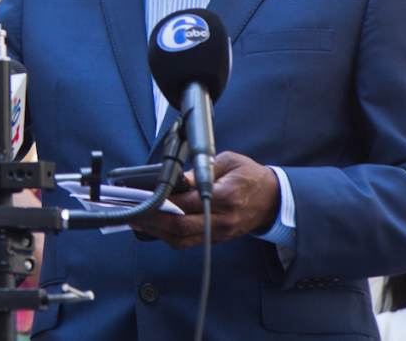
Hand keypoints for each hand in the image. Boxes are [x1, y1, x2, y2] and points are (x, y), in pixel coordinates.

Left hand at [129, 151, 279, 248]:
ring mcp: (219, 232)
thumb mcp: (229, 162)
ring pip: (181, 239)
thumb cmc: (250, 177)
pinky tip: (153, 226)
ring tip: (136, 219)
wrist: (272, 200)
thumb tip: (180, 179)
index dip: (164, 201)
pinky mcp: (215, 239)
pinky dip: (167, 236)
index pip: (188, 202)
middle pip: (181, 226)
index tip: (146, 195)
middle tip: (133, 211)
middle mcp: (222, 219)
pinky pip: (187, 242)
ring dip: (156, 231)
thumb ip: (203, 169)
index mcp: (226, 196)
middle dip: (153, 220)